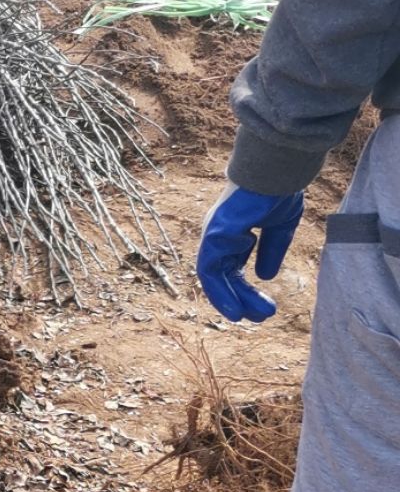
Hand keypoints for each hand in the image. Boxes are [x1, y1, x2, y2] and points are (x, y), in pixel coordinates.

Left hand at [196, 185, 304, 321]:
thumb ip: (272, 250)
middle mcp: (219, 235)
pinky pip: (210, 272)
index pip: (233, 267)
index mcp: (234, 232)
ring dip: (232, 299)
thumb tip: (265, 276)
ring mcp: (213, 235)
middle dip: (243, 297)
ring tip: (248, 319)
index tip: (264, 306)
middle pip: (226, 274)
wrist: (277, 172)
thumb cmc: (278, 191)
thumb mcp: (280, 226)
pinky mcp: (213, 236)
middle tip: (262, 317)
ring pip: (216, 277)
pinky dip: (220, 293)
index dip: (245, 288)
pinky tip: (234, 310)